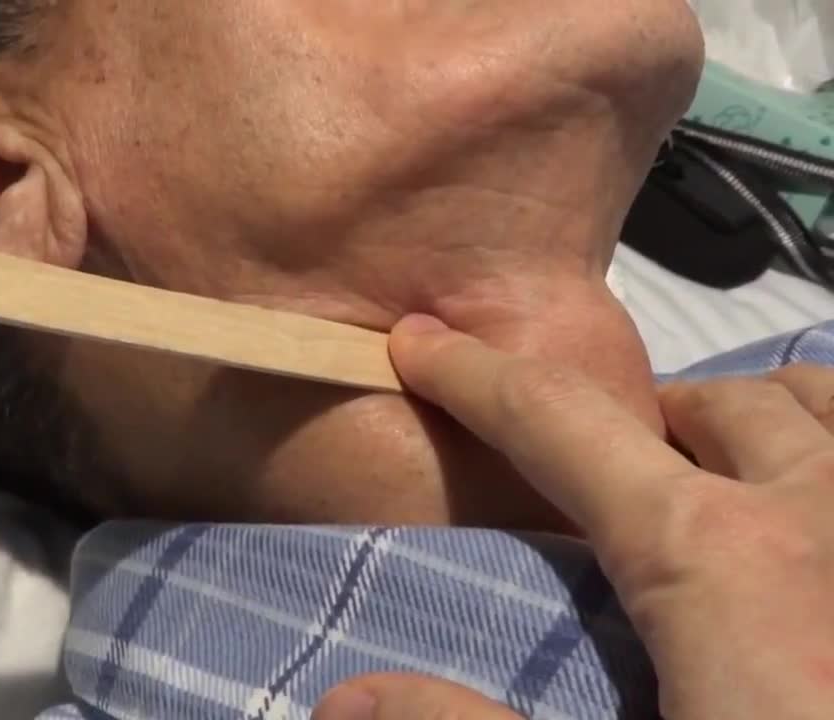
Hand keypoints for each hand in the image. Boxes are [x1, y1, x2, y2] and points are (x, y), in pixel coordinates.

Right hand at [315, 318, 833, 719]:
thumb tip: (342, 697)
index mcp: (707, 556)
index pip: (560, 427)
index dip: (476, 377)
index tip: (419, 338)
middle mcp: (816, 504)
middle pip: (703, 405)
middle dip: (642, 424)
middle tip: (614, 481)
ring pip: (822, 402)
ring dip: (762, 421)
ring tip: (740, 478)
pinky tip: (829, 510)